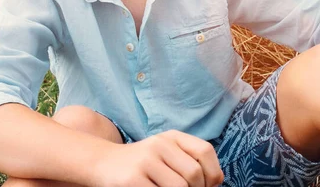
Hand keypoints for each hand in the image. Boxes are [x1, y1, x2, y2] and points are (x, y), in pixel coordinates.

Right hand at [93, 129, 223, 186]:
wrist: (102, 162)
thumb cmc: (141, 164)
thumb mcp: (165, 153)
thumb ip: (189, 161)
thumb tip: (217, 181)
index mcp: (171, 137)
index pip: (204, 151)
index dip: (212, 173)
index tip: (207, 186)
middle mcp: (159, 144)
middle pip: (193, 173)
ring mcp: (145, 161)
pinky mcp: (132, 179)